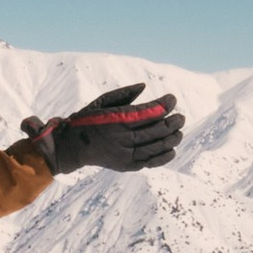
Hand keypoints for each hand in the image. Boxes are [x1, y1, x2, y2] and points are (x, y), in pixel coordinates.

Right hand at [21, 83, 185, 173]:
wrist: (71, 147)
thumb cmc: (88, 120)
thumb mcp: (102, 102)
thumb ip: (124, 93)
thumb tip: (144, 86)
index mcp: (116, 120)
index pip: (148, 112)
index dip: (164, 104)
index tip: (172, 99)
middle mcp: (122, 138)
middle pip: (156, 129)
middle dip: (173, 122)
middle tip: (181, 117)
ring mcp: (124, 154)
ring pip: (156, 146)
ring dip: (172, 138)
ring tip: (179, 131)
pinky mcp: (125, 166)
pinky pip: (149, 162)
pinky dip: (163, 157)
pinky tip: (172, 150)